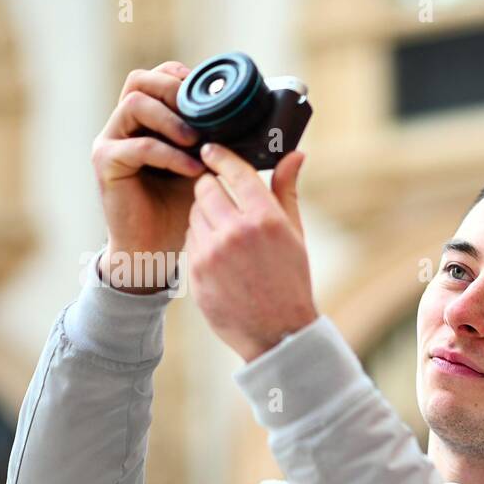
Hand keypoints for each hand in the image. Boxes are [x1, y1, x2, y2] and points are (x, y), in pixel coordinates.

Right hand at [91, 61, 205, 293]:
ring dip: (172, 119)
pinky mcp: (106, 163)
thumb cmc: (182, 208)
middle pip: (139, 80)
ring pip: (135, 104)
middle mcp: (124, 124)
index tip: (212, 94)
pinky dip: (169, 154)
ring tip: (199, 141)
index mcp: (147, 120)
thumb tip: (264, 127)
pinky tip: (193, 169)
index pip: (158, 77)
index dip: (182, 78)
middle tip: (203, 110)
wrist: (155, 248)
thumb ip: (223, 144)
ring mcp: (111, 141)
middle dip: (174, 89)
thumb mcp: (207, 168)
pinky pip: (137, 146)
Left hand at [186, 143, 317, 362]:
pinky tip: (218, 255)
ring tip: (224, 232)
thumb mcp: (295, 235)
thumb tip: (295, 154)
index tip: (210, 149)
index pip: (234, 171)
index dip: (219, 156)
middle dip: (210, 187)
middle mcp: (236, 232)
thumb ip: (287, 191)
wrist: (277, 333)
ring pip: (194, 212)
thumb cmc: (291, 281)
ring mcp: (212, 252)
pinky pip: (189, 239)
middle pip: (205, 188)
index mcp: (266, 219)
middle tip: (219, 196)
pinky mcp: (196, 270)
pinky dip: (199, 240)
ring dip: (204, 215)